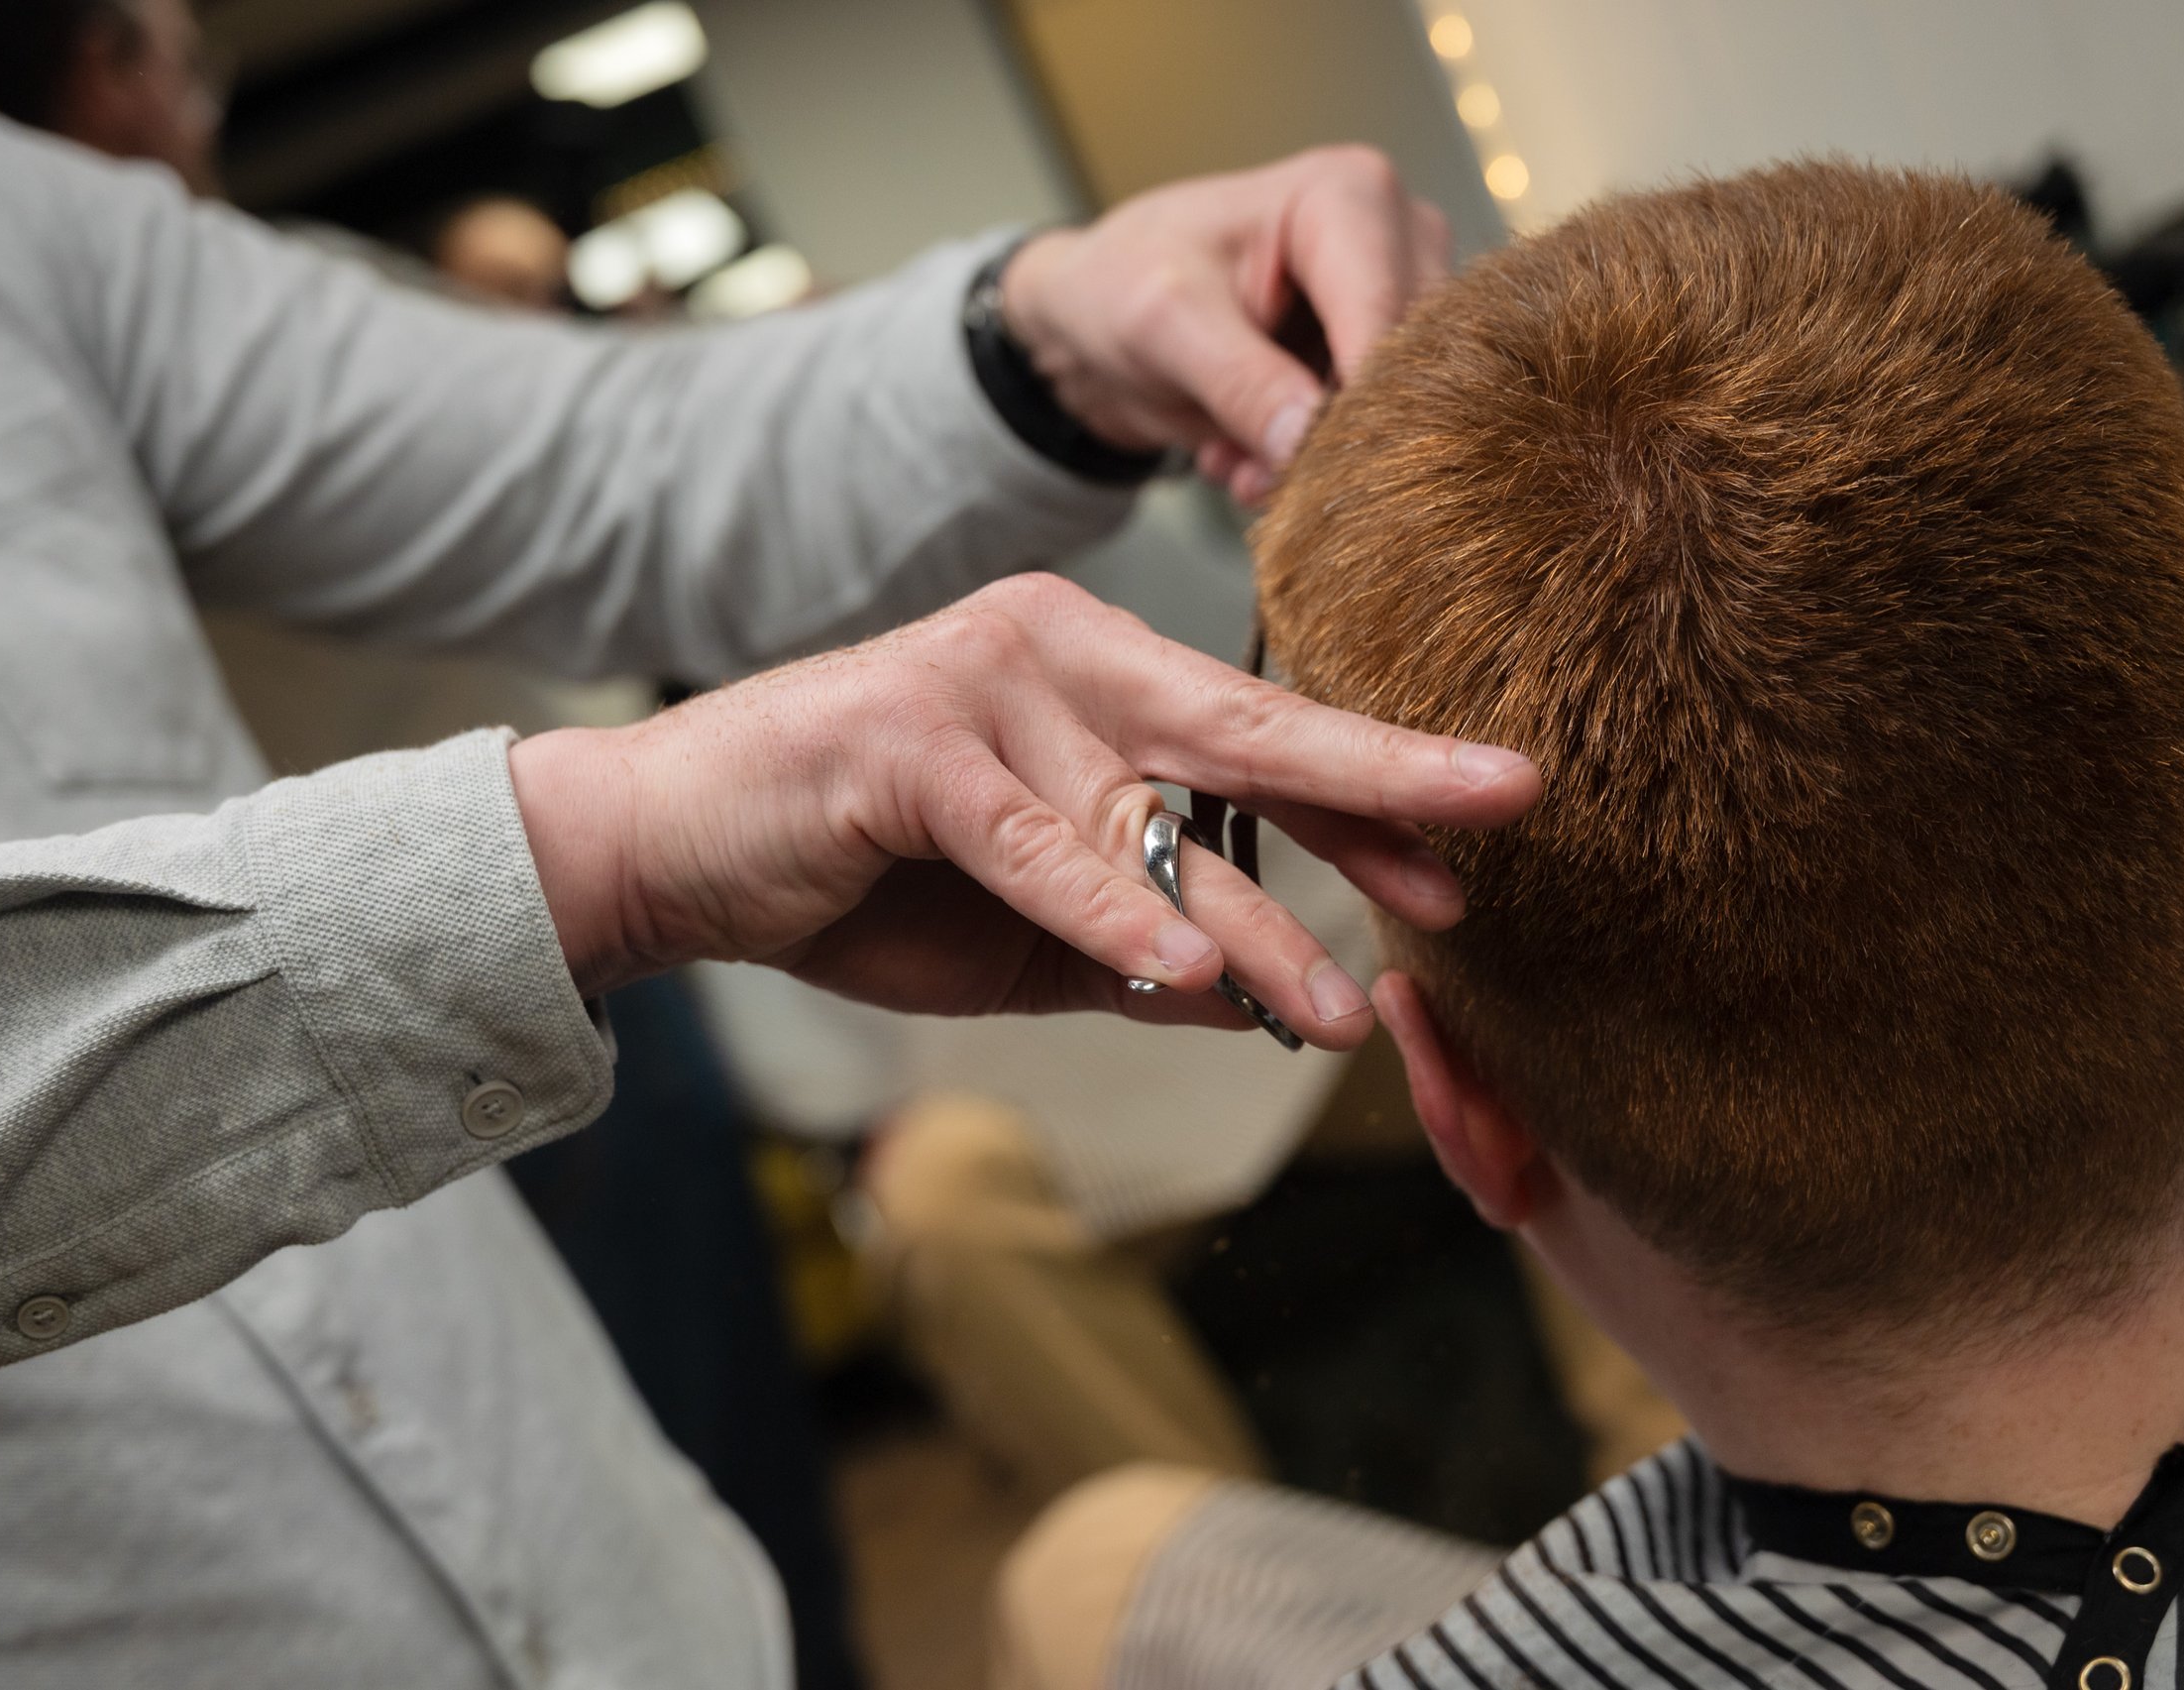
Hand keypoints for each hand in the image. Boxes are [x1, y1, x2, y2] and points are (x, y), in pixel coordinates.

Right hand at [510, 574, 1537, 1048]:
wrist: (678, 843)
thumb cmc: (864, 871)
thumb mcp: (1034, 931)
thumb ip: (1145, 949)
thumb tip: (1267, 1000)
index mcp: (1100, 675)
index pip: (1262, 737)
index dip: (1372, 794)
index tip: (1484, 844)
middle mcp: (1058, 651)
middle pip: (1245, 725)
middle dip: (1381, 776)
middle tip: (1506, 806)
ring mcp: (983, 685)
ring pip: (1147, 814)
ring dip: (1250, 920)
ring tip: (1343, 1005)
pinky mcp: (907, 743)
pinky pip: (1030, 842)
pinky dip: (1105, 909)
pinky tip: (1188, 969)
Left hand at [1000, 146, 1452, 503]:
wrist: (1096, 316)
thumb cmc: (1123, 283)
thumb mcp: (1164, 327)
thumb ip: (1240, 382)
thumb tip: (1308, 442)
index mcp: (1350, 195)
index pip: (1387, 314)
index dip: (1356, 403)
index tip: (1309, 470)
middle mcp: (1395, 238)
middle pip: (1410, 366)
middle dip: (1331, 438)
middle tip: (1249, 476)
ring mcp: (1394, 300)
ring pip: (1398, 410)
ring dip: (1313, 459)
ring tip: (1232, 461)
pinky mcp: (1377, 359)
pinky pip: (1373, 431)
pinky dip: (1305, 460)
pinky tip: (1242, 454)